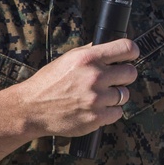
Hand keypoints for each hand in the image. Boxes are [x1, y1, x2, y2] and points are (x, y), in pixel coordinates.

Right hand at [11, 39, 138, 137]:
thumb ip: (90, 51)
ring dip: (116, 95)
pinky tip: (97, 108)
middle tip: (114, 79)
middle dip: (124, 76)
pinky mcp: (96, 118)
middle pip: (131, 73)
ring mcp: (96, 98)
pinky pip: (118, 113)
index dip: (132, 52)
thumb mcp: (68, 58)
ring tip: (100, 96)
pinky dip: (110, 111)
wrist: (31, 109)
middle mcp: (94, 76)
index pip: (126, 48)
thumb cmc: (49, 82)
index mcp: (88, 58)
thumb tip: (111, 47)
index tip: (131, 56)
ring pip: (125, 94)